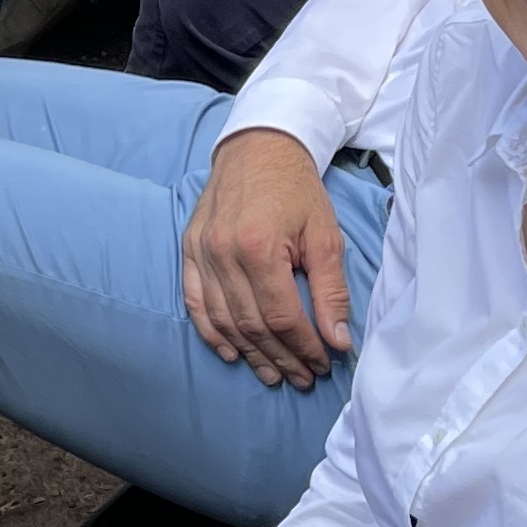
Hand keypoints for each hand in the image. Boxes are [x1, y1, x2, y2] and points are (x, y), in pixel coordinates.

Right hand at [181, 130, 350, 385]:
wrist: (258, 147)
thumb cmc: (296, 190)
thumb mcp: (325, 235)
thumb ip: (330, 291)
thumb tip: (336, 340)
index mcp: (259, 246)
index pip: (281, 316)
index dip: (303, 347)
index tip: (322, 364)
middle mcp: (223, 252)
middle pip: (251, 324)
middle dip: (280, 358)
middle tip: (302, 378)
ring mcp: (201, 251)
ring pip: (222, 320)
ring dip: (249, 353)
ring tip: (273, 374)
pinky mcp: (190, 248)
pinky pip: (194, 300)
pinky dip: (211, 332)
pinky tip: (231, 352)